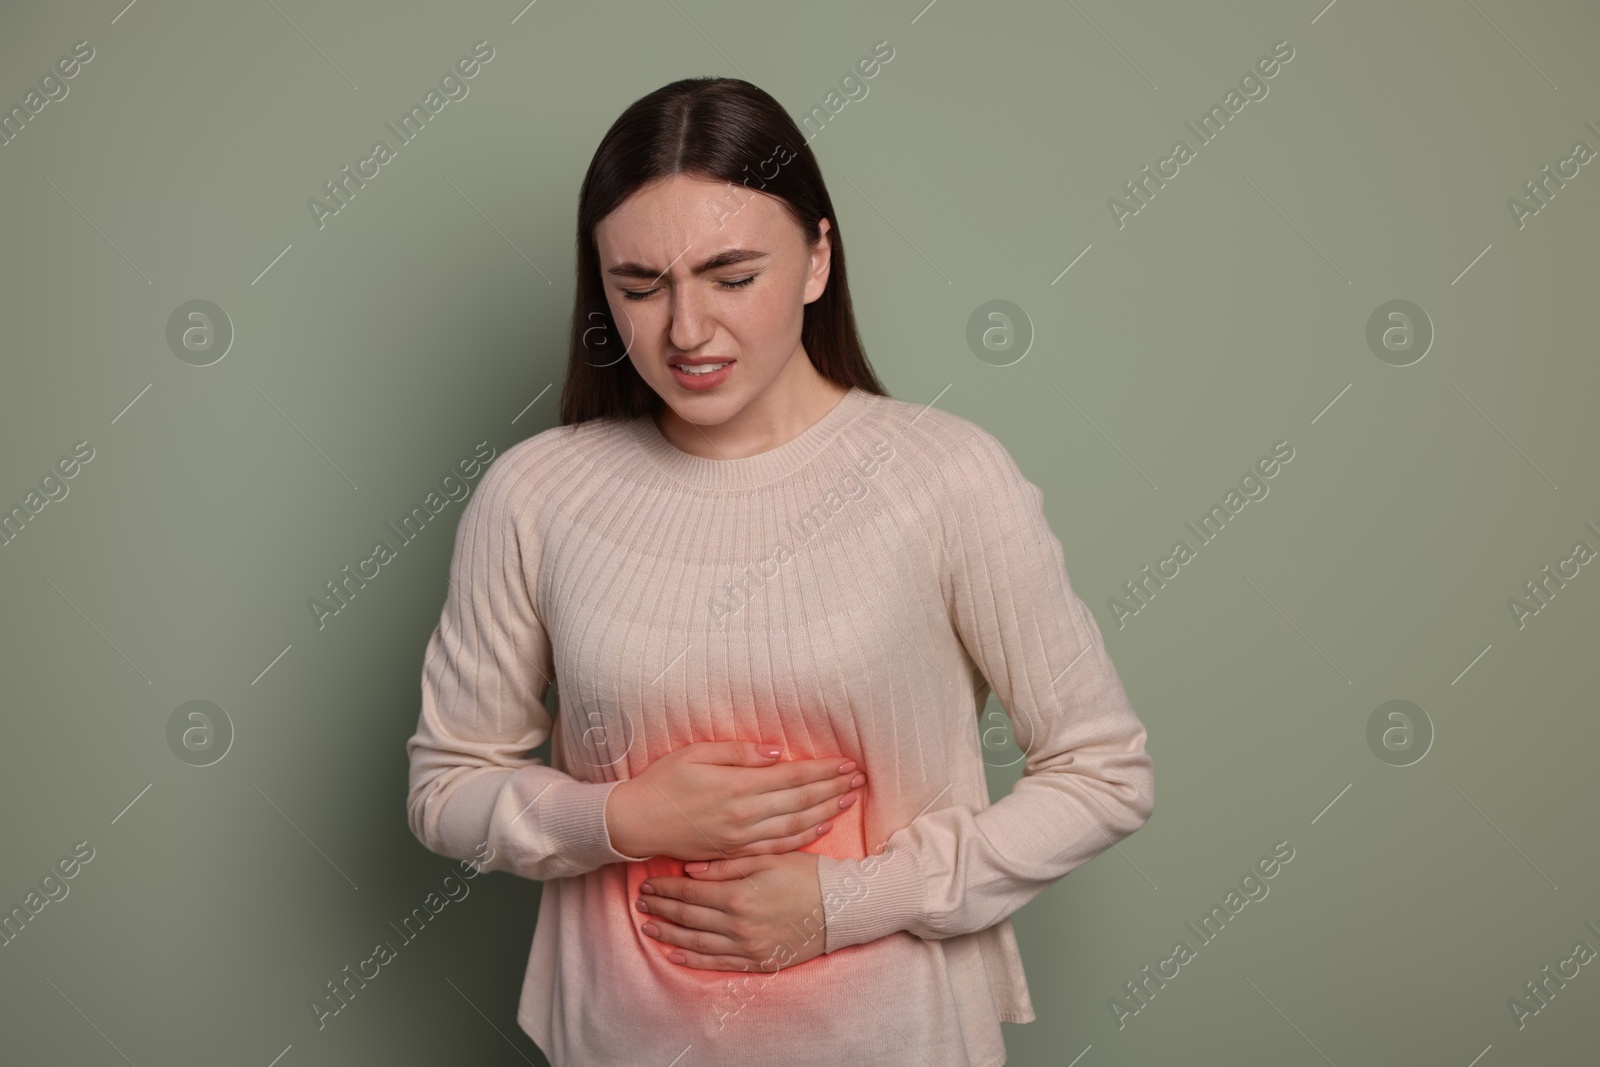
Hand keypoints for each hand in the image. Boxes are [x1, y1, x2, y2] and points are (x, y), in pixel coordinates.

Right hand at [606, 741, 865, 860]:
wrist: (636, 822)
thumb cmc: (662, 782)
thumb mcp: (696, 755)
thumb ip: (738, 753)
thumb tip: (777, 752)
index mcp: (736, 787)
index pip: (792, 776)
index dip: (822, 770)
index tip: (846, 763)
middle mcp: (743, 815)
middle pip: (800, 801)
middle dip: (833, 788)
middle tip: (859, 779)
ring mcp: (740, 838)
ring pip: (795, 826)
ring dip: (826, 812)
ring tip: (849, 800)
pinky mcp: (735, 853)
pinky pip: (777, 847)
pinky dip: (804, 837)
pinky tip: (821, 828)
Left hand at [635, 852, 826, 970]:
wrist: (842, 908)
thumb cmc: (808, 875)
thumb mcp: (770, 858)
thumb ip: (729, 862)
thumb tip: (691, 868)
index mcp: (739, 895)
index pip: (690, 892)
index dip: (666, 888)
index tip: (648, 882)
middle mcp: (738, 925)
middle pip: (688, 917)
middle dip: (661, 908)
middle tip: (641, 901)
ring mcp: (747, 946)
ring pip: (697, 943)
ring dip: (670, 934)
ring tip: (649, 926)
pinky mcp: (758, 960)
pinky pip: (717, 963)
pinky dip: (693, 960)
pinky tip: (675, 955)